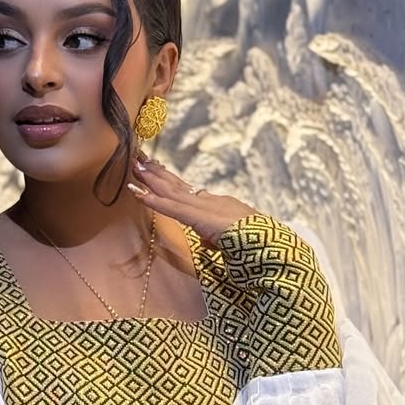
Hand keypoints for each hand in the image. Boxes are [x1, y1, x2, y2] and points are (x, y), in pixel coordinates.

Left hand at [128, 157, 252, 246]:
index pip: (189, 192)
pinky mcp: (200, 217)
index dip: (170, 182)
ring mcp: (205, 207)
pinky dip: (153, 200)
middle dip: (157, 173)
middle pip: (178, 185)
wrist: (270, 246)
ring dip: (151, 180)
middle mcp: (211, 201)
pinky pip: (172, 208)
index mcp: (219, 207)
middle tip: (140, 158)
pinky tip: (138, 193)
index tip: (156, 170)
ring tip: (134, 166)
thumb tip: (209, 242)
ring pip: (172, 191)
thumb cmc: (257, 246)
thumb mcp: (234, 241)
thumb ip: (218, 240)